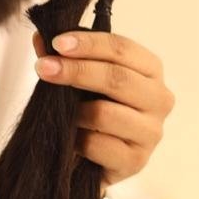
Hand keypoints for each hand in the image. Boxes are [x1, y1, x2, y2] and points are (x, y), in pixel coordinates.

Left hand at [32, 30, 175, 186]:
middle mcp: (159, 98)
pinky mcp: (136, 160)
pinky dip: (76, 140)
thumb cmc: (90, 110)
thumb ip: (62, 58)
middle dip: (76, 71)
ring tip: (58, 114)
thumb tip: (39, 38)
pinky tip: (69, 140)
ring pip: (105, 113)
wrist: (94, 158)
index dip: (89, 43)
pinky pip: (97, 144)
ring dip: (73, 111)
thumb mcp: (79, 80)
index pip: (123, 48)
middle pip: (117, 78)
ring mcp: (151, 132)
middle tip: (43, 68)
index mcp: (150, 70)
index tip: (57, 43)